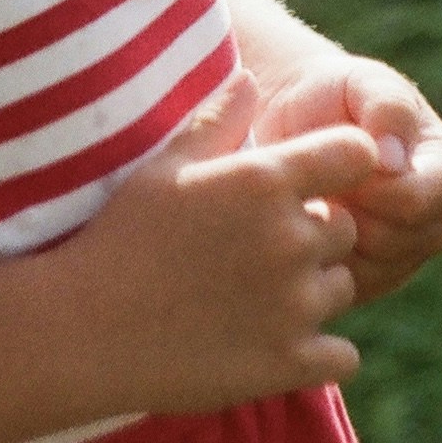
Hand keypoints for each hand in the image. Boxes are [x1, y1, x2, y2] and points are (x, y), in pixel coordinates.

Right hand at [63, 68, 384, 414]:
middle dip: (312, 234)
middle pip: (345, 227)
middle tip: (256, 251)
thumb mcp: (164, 166)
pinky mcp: (291, 364)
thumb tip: (252, 78)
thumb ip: (218, 119)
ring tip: (251, 297)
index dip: (342, 164)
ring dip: (312, 292)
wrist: (83, 331)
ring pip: (343, 288)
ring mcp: (294, 306)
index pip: (358, 152)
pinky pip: (344, 355)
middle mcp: (290, 238)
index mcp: (264, 180)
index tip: (314, 183)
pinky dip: (318, 352)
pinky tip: (272, 342)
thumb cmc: (120, 238)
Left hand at [251, 52, 441, 304]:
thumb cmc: (335, 94)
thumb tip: (395, 160)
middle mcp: (437, 223)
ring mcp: (404, 259)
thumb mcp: (362, 82)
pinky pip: (339, 289)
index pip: (418, 201)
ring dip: (327, 236)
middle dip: (346, 212)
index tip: (335, 162)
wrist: (297, 121)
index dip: (372, 186)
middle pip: (392, 242)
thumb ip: (387, 108)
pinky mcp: (366, 283)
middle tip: (312, 181)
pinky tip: (297, 225)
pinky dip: (313, 260)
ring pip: (365, 271)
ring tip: (306, 197)